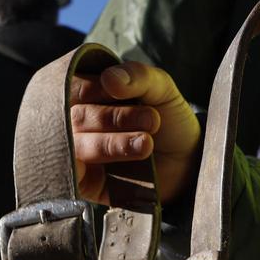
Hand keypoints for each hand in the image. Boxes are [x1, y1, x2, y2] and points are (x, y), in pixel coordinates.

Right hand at [70, 61, 201, 204]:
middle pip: (75, 118)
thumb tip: (108, 77)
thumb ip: (138, 76)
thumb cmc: (168, 121)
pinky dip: (88, 170)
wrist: (187, 162)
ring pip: (76, 147)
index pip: (72, 88)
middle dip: (113, 119)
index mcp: (86, 96)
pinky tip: (117, 169)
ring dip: (111, 144)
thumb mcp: (160, 89)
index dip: (95, 89)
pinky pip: (73, 177)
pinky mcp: (82, 183)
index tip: (124, 94)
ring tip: (146, 143)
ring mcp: (77, 154)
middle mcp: (75, 124)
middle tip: (152, 120)